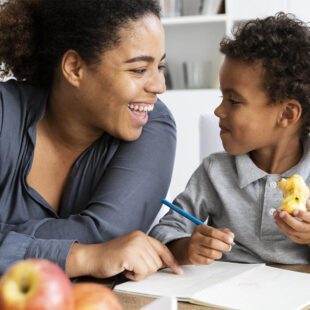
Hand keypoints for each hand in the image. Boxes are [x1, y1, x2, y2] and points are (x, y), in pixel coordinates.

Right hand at [67, 231, 182, 279]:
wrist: (92, 257)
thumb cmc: (111, 257)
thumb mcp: (132, 251)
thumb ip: (146, 253)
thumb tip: (162, 264)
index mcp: (141, 236)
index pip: (162, 248)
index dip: (171, 261)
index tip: (178, 270)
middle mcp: (140, 238)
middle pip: (157, 262)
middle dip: (146, 269)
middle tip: (132, 267)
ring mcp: (135, 245)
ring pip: (151, 268)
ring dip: (139, 273)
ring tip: (127, 267)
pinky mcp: (130, 254)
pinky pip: (142, 272)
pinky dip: (134, 276)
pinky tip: (125, 270)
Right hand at [186, 226, 233, 264]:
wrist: (188, 248)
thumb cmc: (203, 239)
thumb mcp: (211, 232)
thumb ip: (222, 232)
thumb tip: (231, 235)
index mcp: (200, 228)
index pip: (212, 232)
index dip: (223, 236)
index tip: (231, 240)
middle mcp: (195, 237)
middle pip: (212, 242)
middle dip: (223, 246)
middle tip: (228, 247)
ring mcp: (193, 248)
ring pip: (211, 253)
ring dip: (219, 254)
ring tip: (219, 252)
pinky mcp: (193, 258)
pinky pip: (207, 261)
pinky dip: (213, 259)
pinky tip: (212, 256)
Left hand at [274, 199, 309, 243]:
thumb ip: (309, 206)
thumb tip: (305, 201)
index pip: (309, 218)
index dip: (302, 215)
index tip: (295, 211)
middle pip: (299, 227)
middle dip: (288, 220)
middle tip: (281, 213)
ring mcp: (304, 236)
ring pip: (292, 232)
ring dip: (281, 223)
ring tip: (275, 215)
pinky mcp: (299, 240)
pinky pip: (289, 235)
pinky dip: (282, 228)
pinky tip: (277, 221)